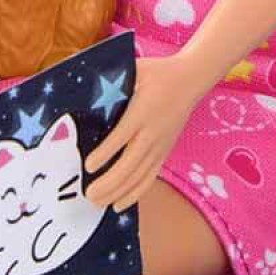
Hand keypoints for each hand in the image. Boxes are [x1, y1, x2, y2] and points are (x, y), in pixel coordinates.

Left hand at [83, 54, 204, 212]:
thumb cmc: (158, 73)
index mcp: (142, 111)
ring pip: (139, 176)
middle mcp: (152, 132)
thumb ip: (113, 78)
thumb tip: (85, 83)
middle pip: (130, 164)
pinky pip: (149, 178)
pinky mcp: (164, 152)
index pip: (122, 135)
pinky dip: (134, 194)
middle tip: (87, 194)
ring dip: (117, 192)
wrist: (190, 80)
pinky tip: (118, 205)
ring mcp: (160, 145)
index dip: (105, 153)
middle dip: (108, 182)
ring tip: (96, 202)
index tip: (88, 165)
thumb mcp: (135, 69)